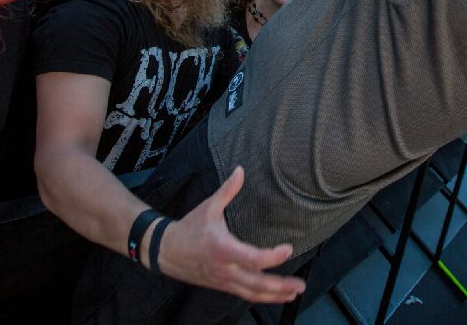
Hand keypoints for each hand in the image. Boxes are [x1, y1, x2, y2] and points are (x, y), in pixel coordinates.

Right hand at [156, 167, 304, 302]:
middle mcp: (224, 268)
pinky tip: (276, 296)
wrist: (166, 251)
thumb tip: (240, 170)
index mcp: (222, 247)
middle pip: (256, 282)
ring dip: (275, 295)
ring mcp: (224, 280)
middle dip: (279, 286)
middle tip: (300, 284)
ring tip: (294, 293)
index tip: (288, 249)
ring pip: (252, 293)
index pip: (251, 258)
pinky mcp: (223, 285)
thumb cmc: (190, 228)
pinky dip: (262, 297)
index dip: (271, 256)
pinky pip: (245, 295)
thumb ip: (227, 190)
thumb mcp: (208, 207)